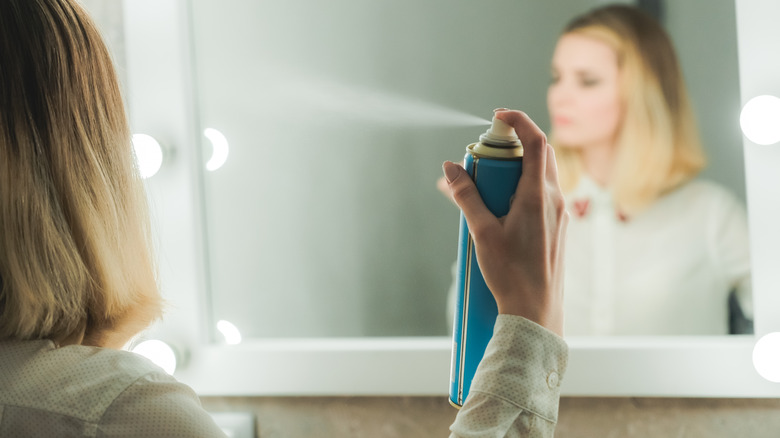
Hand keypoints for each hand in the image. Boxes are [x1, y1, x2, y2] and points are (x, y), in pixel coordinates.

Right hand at [442, 110, 567, 335]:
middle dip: (512, 146)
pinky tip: (500, 209)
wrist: (536, 311)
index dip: (518, 120)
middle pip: (539, 154)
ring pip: (541, 175)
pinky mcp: (557, 227)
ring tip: (488, 185)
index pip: (536, 141)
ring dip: (515, 169)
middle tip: (485, 155)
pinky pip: (541, 195)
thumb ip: (466, 196)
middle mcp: (554, 199)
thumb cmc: (511, 274)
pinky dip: (521, 188)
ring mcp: (559, 214)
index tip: (497, 117)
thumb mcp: (482, 231)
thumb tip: (450, 169)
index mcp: (539, 195)